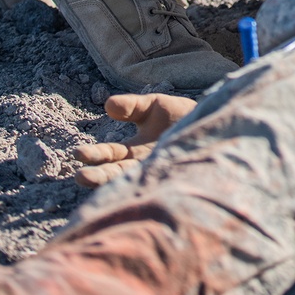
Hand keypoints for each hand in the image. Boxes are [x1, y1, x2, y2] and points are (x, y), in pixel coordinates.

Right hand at [74, 92, 196, 187]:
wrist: (216, 126)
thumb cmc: (183, 116)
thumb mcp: (155, 106)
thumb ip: (133, 106)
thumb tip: (108, 105)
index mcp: (134, 151)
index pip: (109, 156)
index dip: (95, 156)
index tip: (78, 154)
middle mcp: (142, 167)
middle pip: (115, 175)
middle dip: (98, 176)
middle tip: (81, 176)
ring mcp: (157, 175)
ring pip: (131, 184)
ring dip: (115, 185)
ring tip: (97, 185)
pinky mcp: (174, 181)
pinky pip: (158, 189)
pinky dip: (147, 189)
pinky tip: (137, 188)